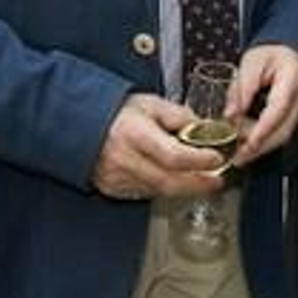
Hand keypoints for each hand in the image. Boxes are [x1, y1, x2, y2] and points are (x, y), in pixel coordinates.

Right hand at [91, 92, 226, 200]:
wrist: (80, 125)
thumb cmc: (118, 112)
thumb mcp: (150, 103)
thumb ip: (178, 115)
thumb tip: (203, 128)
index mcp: (135, 134)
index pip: (173, 156)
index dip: (198, 160)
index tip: (216, 158)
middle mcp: (125, 159)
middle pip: (168, 181)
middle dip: (198, 184)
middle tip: (217, 181)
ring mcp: (117, 177)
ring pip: (158, 191)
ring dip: (184, 189)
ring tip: (203, 182)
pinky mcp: (113, 188)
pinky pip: (145, 193)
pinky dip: (164, 189)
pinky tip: (176, 182)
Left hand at [227, 44, 297, 167]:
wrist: (292, 54)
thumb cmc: (273, 55)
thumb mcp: (251, 61)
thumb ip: (241, 87)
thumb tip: (229, 115)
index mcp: (292, 78)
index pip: (279, 109)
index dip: (263, 129)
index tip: (247, 143)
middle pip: (283, 130)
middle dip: (259, 147)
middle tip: (237, 157)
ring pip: (283, 137)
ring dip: (260, 148)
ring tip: (238, 154)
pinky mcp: (296, 118)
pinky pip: (281, 134)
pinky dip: (264, 142)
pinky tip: (248, 145)